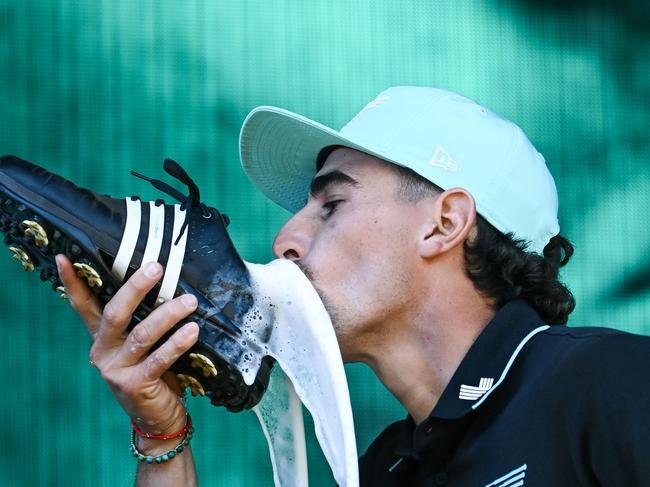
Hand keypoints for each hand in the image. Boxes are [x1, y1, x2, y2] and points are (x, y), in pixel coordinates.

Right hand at [56, 254, 198, 434]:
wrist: (156, 418)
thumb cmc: (154, 373)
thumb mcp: (143, 345)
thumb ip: (144, 320)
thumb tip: (168, 283)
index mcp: (102, 338)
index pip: (83, 306)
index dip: (73, 282)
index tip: (64, 258)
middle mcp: (103, 351)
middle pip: (114, 313)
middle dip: (136, 288)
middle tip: (157, 268)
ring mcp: (116, 369)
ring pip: (142, 334)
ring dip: (168, 314)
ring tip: (190, 301)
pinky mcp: (134, 384)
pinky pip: (159, 358)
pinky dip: (177, 343)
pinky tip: (193, 330)